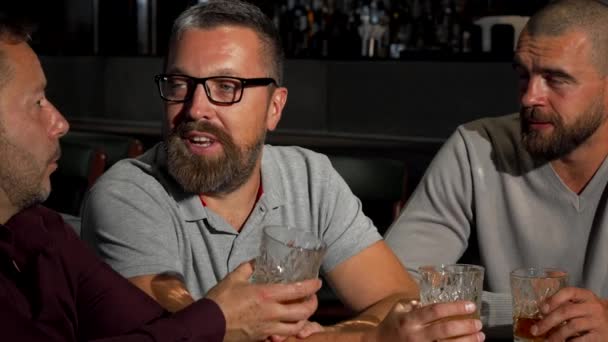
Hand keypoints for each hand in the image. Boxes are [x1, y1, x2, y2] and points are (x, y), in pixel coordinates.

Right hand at [205, 261, 321, 341]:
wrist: (207, 324)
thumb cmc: (220, 300)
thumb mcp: (234, 277)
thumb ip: (249, 267)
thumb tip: (257, 260)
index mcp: (266, 295)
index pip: (297, 290)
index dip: (311, 286)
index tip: (317, 282)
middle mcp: (271, 313)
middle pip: (303, 312)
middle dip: (313, 304)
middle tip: (312, 298)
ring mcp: (268, 327)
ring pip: (296, 327)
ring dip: (303, 319)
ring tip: (302, 312)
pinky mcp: (262, 337)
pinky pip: (282, 336)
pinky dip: (289, 330)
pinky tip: (287, 324)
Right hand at [366, 300, 483, 341]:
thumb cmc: (391, 325)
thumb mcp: (399, 309)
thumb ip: (416, 303)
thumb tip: (436, 296)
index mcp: (410, 319)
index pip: (435, 311)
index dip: (454, 307)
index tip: (470, 305)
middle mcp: (416, 335)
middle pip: (445, 329)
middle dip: (465, 326)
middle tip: (478, 323)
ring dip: (467, 341)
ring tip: (480, 336)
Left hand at [532, 287, 607, 340]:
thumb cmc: (590, 311)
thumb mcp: (580, 301)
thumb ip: (564, 301)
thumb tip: (541, 307)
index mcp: (585, 295)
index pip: (568, 292)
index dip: (553, 299)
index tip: (541, 309)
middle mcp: (592, 307)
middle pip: (566, 311)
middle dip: (547, 322)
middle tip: (535, 330)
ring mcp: (597, 321)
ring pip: (572, 326)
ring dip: (556, 335)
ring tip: (546, 341)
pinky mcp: (600, 336)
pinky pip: (582, 340)